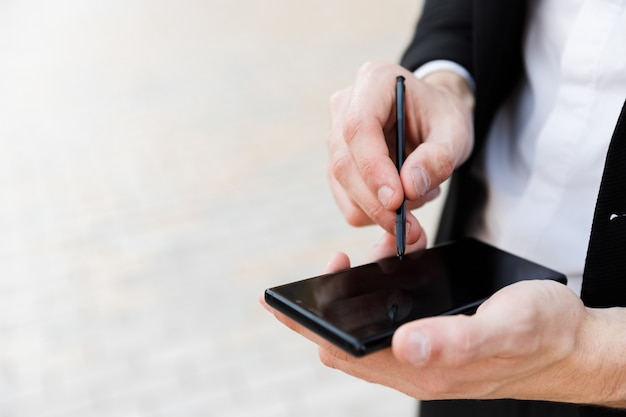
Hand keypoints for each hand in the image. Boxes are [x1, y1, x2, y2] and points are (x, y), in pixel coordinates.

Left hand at [263, 242, 625, 406]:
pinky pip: (393, 318)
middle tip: (343, 261)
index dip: (309, 324)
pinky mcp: (434, 340)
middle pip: (346, 339)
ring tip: (378, 254)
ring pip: (369, 325)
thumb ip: (453, 340)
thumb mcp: (502, 328)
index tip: (286, 297)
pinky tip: (398, 264)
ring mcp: (422, 354)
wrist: (572, 343)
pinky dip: (384, 290)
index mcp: (420, 367)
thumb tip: (402, 344)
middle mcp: (414, 364)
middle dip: (331, 300)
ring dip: (361, 291)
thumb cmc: (542, 336)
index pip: (341, 351)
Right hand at [327, 62, 473, 244]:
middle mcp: (345, 107)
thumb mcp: (456, 131)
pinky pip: (347, 201)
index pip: (358, 128)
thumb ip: (438, 156)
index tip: (395, 201)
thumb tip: (409, 187)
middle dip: (376, 202)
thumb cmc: (442, 117)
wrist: (432, 117)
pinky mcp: (337, 165)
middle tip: (410, 227)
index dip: (373, 168)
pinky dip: (375, 212)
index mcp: (373, 82)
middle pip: (345, 162)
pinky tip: (403, 196)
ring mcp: (336, 136)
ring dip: (380, 208)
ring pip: (343, 187)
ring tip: (420, 193)